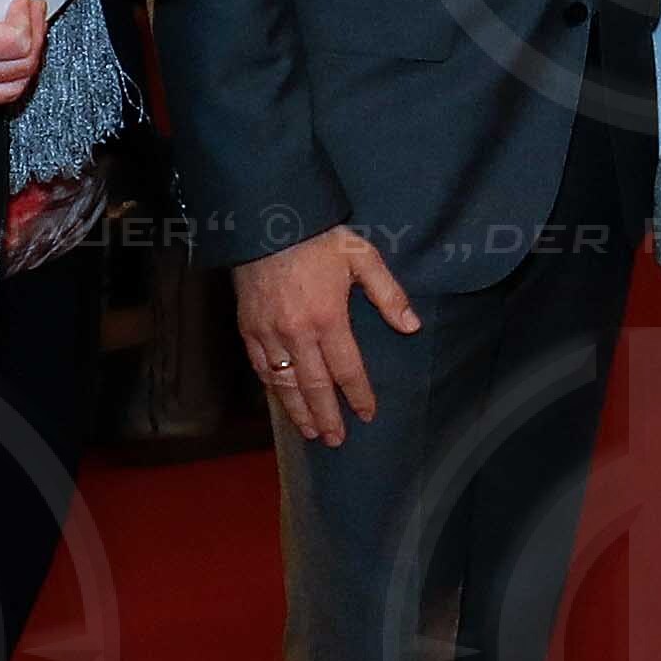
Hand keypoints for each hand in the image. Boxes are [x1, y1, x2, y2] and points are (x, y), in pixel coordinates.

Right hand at [0, 0, 43, 110]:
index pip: (12, 41)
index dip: (26, 18)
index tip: (24, 2)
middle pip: (21, 63)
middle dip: (35, 32)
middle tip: (33, 12)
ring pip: (17, 83)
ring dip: (31, 55)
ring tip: (30, 31)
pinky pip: (4, 94)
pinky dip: (17, 75)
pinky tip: (18, 56)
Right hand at [234, 227, 420, 440]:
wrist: (268, 219)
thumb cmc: (319, 238)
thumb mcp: (363, 257)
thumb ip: (389, 294)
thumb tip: (411, 326)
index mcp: (328, 317)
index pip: (347, 369)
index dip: (358, 394)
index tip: (367, 414)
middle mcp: (297, 333)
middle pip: (314, 385)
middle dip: (327, 415)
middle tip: (336, 440)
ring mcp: (269, 333)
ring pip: (285, 383)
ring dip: (299, 411)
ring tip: (311, 432)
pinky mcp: (248, 328)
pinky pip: (261, 367)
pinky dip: (272, 388)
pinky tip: (281, 400)